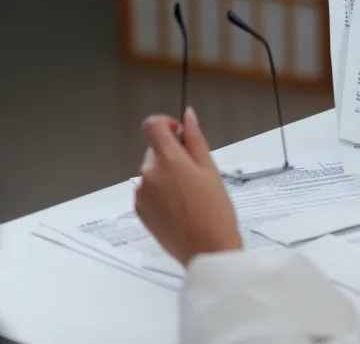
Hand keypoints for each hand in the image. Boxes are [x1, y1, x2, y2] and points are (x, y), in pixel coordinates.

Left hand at [135, 108, 241, 265]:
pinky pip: (148, 190)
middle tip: (196, 174)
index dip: (165, 124)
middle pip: (155, 150)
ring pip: (152, 171)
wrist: (206, 248)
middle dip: (172, 155)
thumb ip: (195, 140)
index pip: (152, 126)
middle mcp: (149, 174)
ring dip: (166, 175)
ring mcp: (142, 193)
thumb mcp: (210, 169)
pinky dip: (161, 192)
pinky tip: (180, 206)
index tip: (177, 132)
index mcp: (169, 160)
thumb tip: (188, 117)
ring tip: (189, 195)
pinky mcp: (140, 209)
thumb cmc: (214, 212)